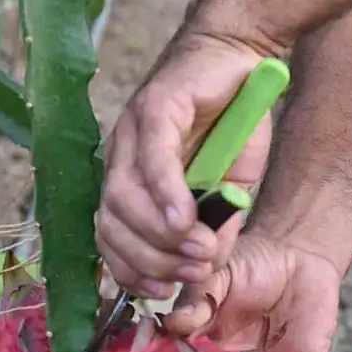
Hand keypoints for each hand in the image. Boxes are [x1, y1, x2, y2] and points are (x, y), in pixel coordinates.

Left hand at [95, 34, 271, 299]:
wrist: (243, 59)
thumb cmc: (232, 125)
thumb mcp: (228, 192)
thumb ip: (212, 229)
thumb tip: (204, 273)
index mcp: (128, 181)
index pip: (108, 239)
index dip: (131, 272)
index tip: (164, 292)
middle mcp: (119, 157)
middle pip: (110, 223)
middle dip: (149, 259)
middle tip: (192, 272)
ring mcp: (132, 130)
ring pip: (122, 196)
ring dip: (159, 235)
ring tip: (199, 251)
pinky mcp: (156, 104)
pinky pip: (151, 157)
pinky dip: (166, 195)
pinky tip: (186, 219)